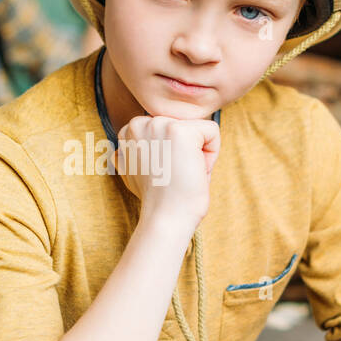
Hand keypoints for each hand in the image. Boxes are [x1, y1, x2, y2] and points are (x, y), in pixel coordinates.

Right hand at [116, 115, 219, 230]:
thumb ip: (139, 152)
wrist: (164, 218)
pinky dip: (212, 154)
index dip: (172, 153)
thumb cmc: (156, 199)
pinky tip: (195, 170)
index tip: (163, 174)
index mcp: (129, 131)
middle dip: (186, 151)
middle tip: (174, 175)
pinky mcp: (179, 130)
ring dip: (198, 153)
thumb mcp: (136, 170)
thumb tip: (136, 148)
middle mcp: (139, 123)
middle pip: (183, 126)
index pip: (169, 129)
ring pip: (198, 129)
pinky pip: (212, 131)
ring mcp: (159, 124)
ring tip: (182, 173)